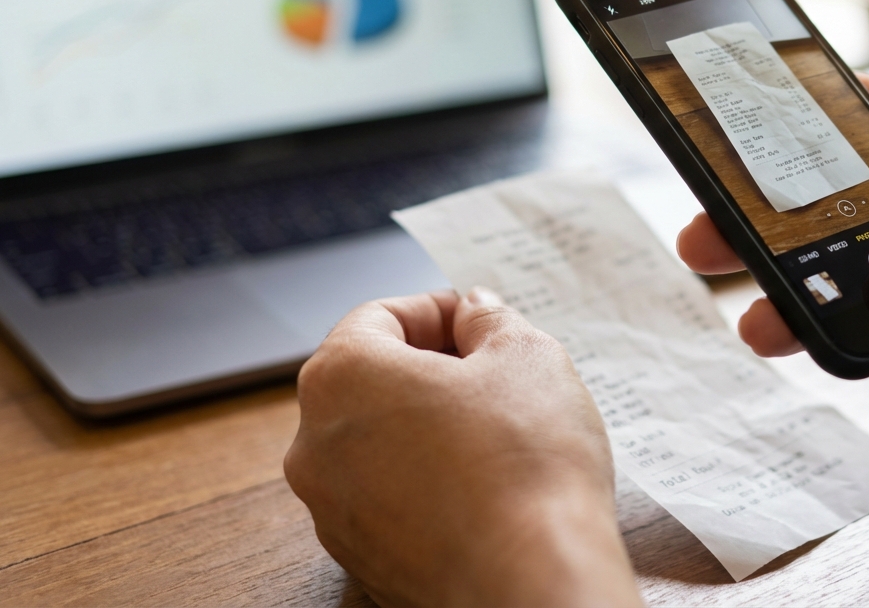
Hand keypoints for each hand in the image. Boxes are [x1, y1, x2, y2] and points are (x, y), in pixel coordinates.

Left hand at [285, 289, 640, 607]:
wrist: (530, 581)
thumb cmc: (525, 463)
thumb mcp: (525, 355)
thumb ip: (489, 318)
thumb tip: (474, 313)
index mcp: (340, 379)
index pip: (377, 317)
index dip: (437, 310)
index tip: (479, 322)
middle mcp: (315, 446)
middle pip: (370, 381)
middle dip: (432, 369)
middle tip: (495, 373)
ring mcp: (333, 512)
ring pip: (379, 443)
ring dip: (429, 426)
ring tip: (499, 431)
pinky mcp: (362, 561)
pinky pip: (391, 499)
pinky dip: (429, 482)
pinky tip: (487, 485)